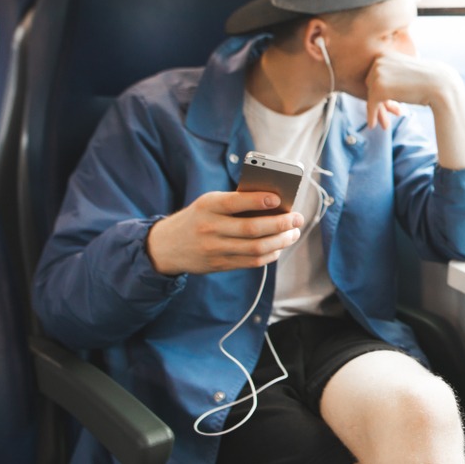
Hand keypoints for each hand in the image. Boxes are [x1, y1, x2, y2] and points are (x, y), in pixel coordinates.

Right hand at [146, 191, 303, 275]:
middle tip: (297, 219)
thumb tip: (274, 204)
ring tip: (293, 233)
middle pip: (252, 229)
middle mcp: (210, 228)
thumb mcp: (209, 203)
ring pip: (255, 248)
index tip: (279, 199)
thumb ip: (236, 203)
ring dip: (280, 241)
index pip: (235, 202)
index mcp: (208, 206)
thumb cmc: (198, 218)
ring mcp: (214, 249)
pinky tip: (279, 247)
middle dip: (280, 224)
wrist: (167, 247)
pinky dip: (269, 254)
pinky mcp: (219, 265)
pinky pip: (251, 261)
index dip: (259, 200)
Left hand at [365, 52, 464, 168]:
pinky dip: (372, 116)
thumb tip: (375, 89)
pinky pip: (371, 105)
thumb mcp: (405, 72)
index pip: (375, 76)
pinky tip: (374, 125)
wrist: (440, 85)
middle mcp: (378, 61)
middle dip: (381, 101)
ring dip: (380, 110)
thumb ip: (391, 75)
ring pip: (371, 96)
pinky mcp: (378, 88)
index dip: (383, 91)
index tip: (393, 106)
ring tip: (386, 123)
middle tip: (395, 113)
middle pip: (371, 85)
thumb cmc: (426, 80)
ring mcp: (377, 74)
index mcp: (384, 54)